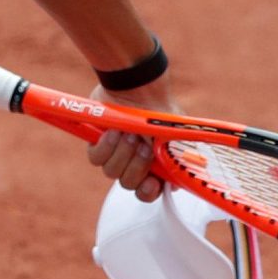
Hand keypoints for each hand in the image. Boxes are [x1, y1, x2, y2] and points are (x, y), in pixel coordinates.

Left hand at [87, 73, 175, 203]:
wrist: (138, 86)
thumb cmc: (160, 111)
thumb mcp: (174, 137)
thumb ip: (178, 160)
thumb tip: (180, 181)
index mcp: (155, 165)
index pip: (149, 192)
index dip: (148, 191)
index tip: (151, 182)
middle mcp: (135, 163)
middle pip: (128, 184)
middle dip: (136, 166)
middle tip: (143, 146)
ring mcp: (116, 153)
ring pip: (111, 172)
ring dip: (122, 153)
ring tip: (129, 133)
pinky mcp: (99, 143)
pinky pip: (96, 158)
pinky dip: (105, 147)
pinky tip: (112, 132)